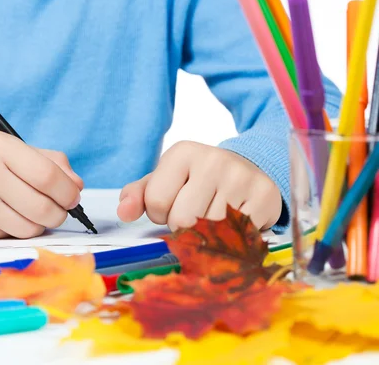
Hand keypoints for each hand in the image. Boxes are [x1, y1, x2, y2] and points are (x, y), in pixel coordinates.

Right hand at [0, 131, 83, 239]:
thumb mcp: (10, 149)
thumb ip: (49, 162)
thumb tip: (77, 186)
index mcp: (0, 146)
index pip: (47, 175)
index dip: (68, 191)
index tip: (73, 196)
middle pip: (43, 206)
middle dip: (60, 212)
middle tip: (59, 209)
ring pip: (30, 227)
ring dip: (41, 224)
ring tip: (35, 213)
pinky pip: (12, 237)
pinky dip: (20, 230)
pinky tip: (12, 218)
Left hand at [117, 141, 281, 230]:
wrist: (246, 169)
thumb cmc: (196, 179)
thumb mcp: (164, 180)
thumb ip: (137, 195)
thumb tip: (124, 213)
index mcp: (183, 152)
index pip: (157, 202)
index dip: (160, 214)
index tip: (172, 204)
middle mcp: (213, 160)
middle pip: (183, 220)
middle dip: (182, 226)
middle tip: (194, 214)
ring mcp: (241, 178)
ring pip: (210, 231)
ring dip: (207, 234)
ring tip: (213, 216)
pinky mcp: (265, 196)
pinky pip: (237, 235)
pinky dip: (232, 237)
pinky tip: (234, 220)